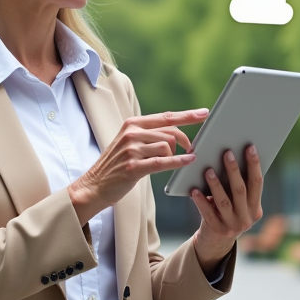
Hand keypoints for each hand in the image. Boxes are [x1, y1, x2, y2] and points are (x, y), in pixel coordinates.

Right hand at [69, 109, 207, 224]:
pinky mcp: (133, 166)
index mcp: (132, 124)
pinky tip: (188, 161)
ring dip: (173, 156)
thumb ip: (150, 135)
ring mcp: (131, 149)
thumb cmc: (116, 165)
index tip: (204, 113)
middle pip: (171, 132)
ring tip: (166, 162)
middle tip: (190, 149)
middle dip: (184, 142)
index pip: (166, 117)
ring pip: (167, 147)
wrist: (94, 185)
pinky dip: (178, 162)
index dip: (187, 115)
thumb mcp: (129, 143)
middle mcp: (132, 133)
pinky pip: (163, 162)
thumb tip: (179, 135)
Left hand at [190, 145, 262, 274]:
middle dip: (234, 170)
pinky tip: (194, 190)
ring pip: (224, 201)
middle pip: (240, 190)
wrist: (216, 242)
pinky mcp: (217, 230)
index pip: (257, 183)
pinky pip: (207, 213)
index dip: (254, 164)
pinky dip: (201, 201)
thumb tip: (232, 157)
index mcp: (255, 208)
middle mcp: (247, 218)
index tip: (250, 147)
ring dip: (215, 184)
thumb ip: (239, 187)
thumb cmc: (227, 213)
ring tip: (208, 170)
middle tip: (227, 153)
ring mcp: (233, 226)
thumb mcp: (238, 204)